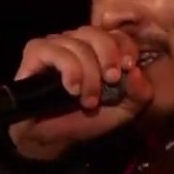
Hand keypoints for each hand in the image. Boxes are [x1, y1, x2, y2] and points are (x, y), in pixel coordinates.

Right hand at [8, 27, 153, 160]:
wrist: (53, 141)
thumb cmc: (86, 121)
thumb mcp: (124, 111)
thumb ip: (139, 93)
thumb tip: (137, 72)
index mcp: (97, 50)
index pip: (114, 33)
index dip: (125, 45)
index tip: (129, 67)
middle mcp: (75, 43)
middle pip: (94, 32)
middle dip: (108, 56)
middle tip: (111, 81)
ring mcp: (53, 46)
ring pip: (76, 43)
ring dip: (88, 73)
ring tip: (89, 100)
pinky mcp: (34, 54)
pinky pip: (52, 50)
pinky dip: (67, 68)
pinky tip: (72, 89)